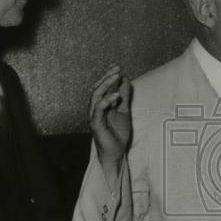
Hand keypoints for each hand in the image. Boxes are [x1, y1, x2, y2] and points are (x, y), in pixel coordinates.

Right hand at [89, 65, 131, 179]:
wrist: (116, 153)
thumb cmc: (118, 134)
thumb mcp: (124, 111)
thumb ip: (124, 97)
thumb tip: (126, 79)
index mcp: (101, 105)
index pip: (102, 86)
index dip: (107, 75)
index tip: (116, 66)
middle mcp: (95, 109)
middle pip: (97, 88)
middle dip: (106, 77)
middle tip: (116, 68)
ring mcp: (94, 116)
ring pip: (96, 96)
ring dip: (106, 85)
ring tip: (116, 76)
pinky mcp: (95, 124)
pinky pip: (98, 110)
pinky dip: (106, 101)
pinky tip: (115, 95)